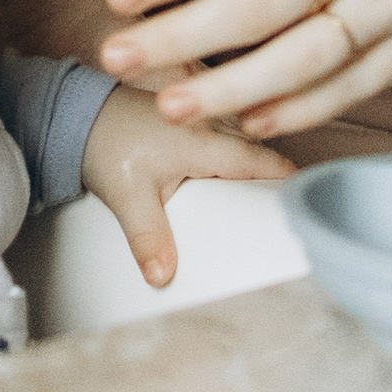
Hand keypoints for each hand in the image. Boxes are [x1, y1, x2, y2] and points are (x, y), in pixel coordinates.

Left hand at [79, 85, 292, 287]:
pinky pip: (232, 146)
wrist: (78, 115)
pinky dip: (242, 165)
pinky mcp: (196, 128)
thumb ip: (147, 236)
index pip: (264, 163)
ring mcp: (207, 125)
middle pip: (262, 158)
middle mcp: (215, 128)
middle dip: (280, 186)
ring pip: (249, 150)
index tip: (314, 204)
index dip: (291, 183)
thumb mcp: (126, 195)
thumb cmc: (105, 144)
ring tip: (274, 213)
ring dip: (261, 174)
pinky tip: (240, 192)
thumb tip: (163, 276)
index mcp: (207, 143)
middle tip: (297, 220)